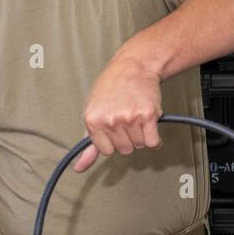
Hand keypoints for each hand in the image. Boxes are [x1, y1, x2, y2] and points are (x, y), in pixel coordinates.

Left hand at [74, 53, 163, 171]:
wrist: (133, 66)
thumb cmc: (111, 88)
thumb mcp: (92, 112)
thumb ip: (88, 144)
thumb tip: (79, 168)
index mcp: (93, 120)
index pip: (106, 151)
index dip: (112, 140)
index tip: (114, 126)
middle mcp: (110, 120)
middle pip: (124, 149)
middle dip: (128, 137)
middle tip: (126, 117)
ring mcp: (130, 118)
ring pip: (139, 145)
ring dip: (141, 134)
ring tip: (136, 115)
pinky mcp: (148, 115)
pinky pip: (153, 142)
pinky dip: (154, 137)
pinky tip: (149, 124)